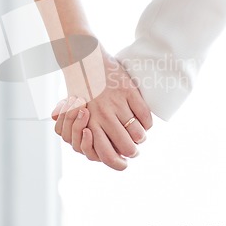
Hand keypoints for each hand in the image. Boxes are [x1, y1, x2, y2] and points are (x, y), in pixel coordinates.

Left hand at [52, 50, 152, 170]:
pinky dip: (147, 122)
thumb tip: (106, 153)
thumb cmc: (82, 92)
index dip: (118, 164)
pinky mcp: (129, 91)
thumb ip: (89, 135)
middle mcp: (103, 116)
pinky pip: (146, 116)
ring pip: (138, 134)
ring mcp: (117, 103)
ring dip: (141, 137)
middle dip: (133, 152)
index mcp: (89, 124)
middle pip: (127, 148)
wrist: (84, 61)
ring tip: (138, 133)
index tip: (123, 162)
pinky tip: (142, 120)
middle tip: (133, 148)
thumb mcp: (78, 116)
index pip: (106, 156)